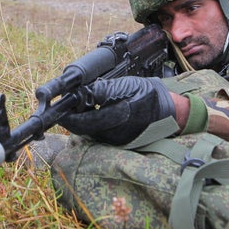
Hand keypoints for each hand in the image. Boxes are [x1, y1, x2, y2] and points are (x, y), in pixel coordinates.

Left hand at [58, 77, 174, 144]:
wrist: (170, 112)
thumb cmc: (149, 96)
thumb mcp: (126, 86)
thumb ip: (102, 91)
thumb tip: (81, 94)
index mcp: (114, 120)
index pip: (81, 122)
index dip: (67, 115)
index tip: (58, 107)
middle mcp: (113, 135)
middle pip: (83, 128)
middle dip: (73, 116)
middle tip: (69, 102)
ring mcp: (115, 140)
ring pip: (90, 131)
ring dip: (83, 118)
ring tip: (84, 103)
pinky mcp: (118, 141)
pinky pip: (99, 132)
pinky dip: (93, 122)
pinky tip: (96, 110)